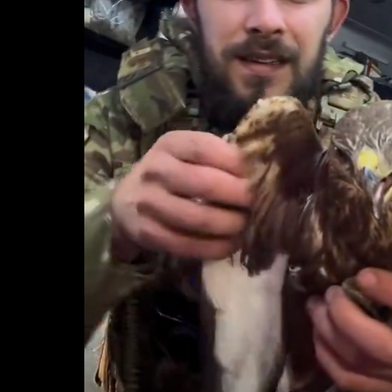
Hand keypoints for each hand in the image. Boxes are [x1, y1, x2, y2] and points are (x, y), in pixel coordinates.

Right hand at [110, 131, 251, 262]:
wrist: (128, 199)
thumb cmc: (174, 171)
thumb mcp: (189, 154)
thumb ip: (219, 156)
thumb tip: (262, 168)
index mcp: (170, 144)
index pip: (207, 148)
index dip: (237, 163)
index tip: (259, 174)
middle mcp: (155, 169)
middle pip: (206, 184)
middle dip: (240, 196)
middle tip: (260, 204)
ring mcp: (148, 202)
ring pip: (198, 218)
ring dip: (230, 225)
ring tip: (247, 225)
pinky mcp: (146, 233)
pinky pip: (186, 245)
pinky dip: (215, 247)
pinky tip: (231, 244)